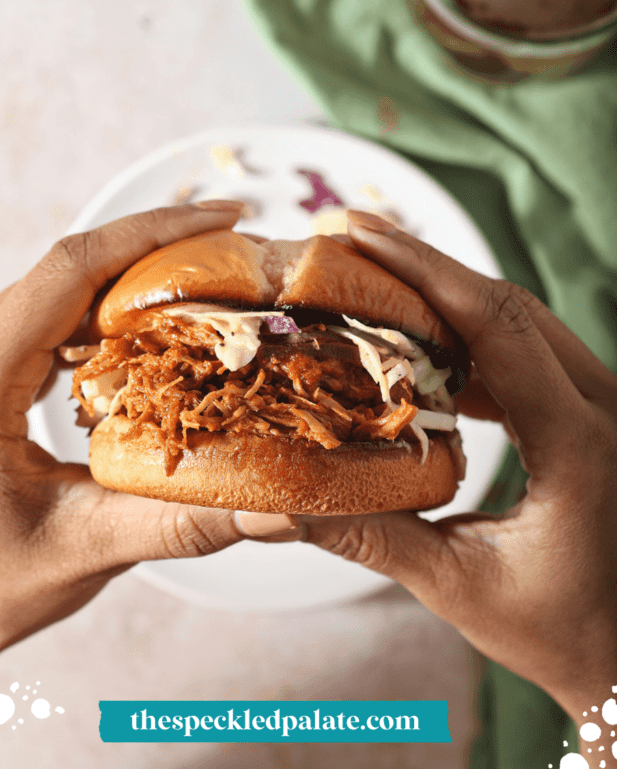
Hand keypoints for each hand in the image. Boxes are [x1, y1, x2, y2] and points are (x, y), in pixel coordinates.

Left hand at [0, 202, 247, 702]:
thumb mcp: (80, 551)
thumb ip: (182, 522)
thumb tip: (281, 505)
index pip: (74, 268)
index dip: (155, 231)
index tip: (223, 217)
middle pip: (68, 267)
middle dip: (156, 250)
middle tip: (232, 251)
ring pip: (54, 290)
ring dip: (128, 283)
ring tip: (202, 286)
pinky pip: (38, 320)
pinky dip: (97, 317)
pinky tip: (143, 333)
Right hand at [300, 210, 616, 742]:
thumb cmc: (556, 631)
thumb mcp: (458, 587)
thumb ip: (372, 537)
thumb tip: (284, 500)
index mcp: (581, 446)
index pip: (498, 329)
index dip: (425, 273)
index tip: (360, 236)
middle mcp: (605, 407)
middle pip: (507, 303)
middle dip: (423, 264)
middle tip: (348, 236)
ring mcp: (603, 401)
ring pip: (518, 317)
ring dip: (444, 292)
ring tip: (370, 275)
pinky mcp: (589, 406)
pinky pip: (525, 347)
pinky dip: (467, 331)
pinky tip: (415, 336)